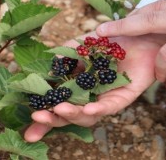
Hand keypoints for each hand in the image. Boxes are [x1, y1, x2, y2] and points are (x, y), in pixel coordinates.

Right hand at [24, 33, 165, 141]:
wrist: (137, 34)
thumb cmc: (110, 42)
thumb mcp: (82, 44)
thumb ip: (66, 54)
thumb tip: (49, 66)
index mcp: (78, 88)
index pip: (58, 106)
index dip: (44, 119)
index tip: (28, 130)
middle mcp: (90, 97)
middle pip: (70, 115)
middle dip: (53, 119)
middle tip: (38, 115)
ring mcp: (106, 99)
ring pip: (89, 115)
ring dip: (73, 113)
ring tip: (60, 109)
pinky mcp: (124, 97)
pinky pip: (112, 107)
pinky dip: (100, 109)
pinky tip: (90, 108)